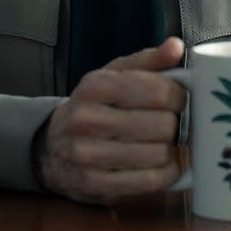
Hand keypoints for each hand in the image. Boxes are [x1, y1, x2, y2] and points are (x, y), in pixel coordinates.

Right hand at [35, 37, 186, 203]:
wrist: (52, 146)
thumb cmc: (93, 106)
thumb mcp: (114, 75)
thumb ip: (148, 60)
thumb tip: (176, 46)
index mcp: (95, 86)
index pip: (157, 90)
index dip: (178, 96)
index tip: (179, 99)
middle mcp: (87, 119)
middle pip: (162, 124)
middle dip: (174, 124)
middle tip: (171, 123)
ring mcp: (88, 155)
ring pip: (158, 154)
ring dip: (170, 150)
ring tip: (165, 143)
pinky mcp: (95, 184)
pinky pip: (149, 182)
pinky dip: (166, 174)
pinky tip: (165, 165)